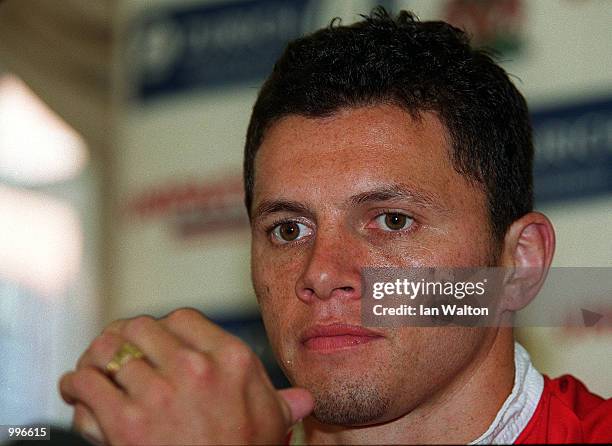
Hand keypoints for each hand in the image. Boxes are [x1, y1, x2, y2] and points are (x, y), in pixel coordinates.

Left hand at [59, 309, 313, 444]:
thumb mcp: (271, 426)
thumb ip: (282, 403)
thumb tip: (303, 399)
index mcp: (231, 359)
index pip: (183, 318)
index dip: (163, 327)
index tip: (154, 341)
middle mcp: (195, 368)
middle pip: (142, 327)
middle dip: (127, 337)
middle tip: (119, 351)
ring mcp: (159, 394)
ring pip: (110, 351)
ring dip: (95, 358)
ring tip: (92, 367)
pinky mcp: (126, 424)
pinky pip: (88, 383)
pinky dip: (75, 383)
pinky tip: (76, 389)